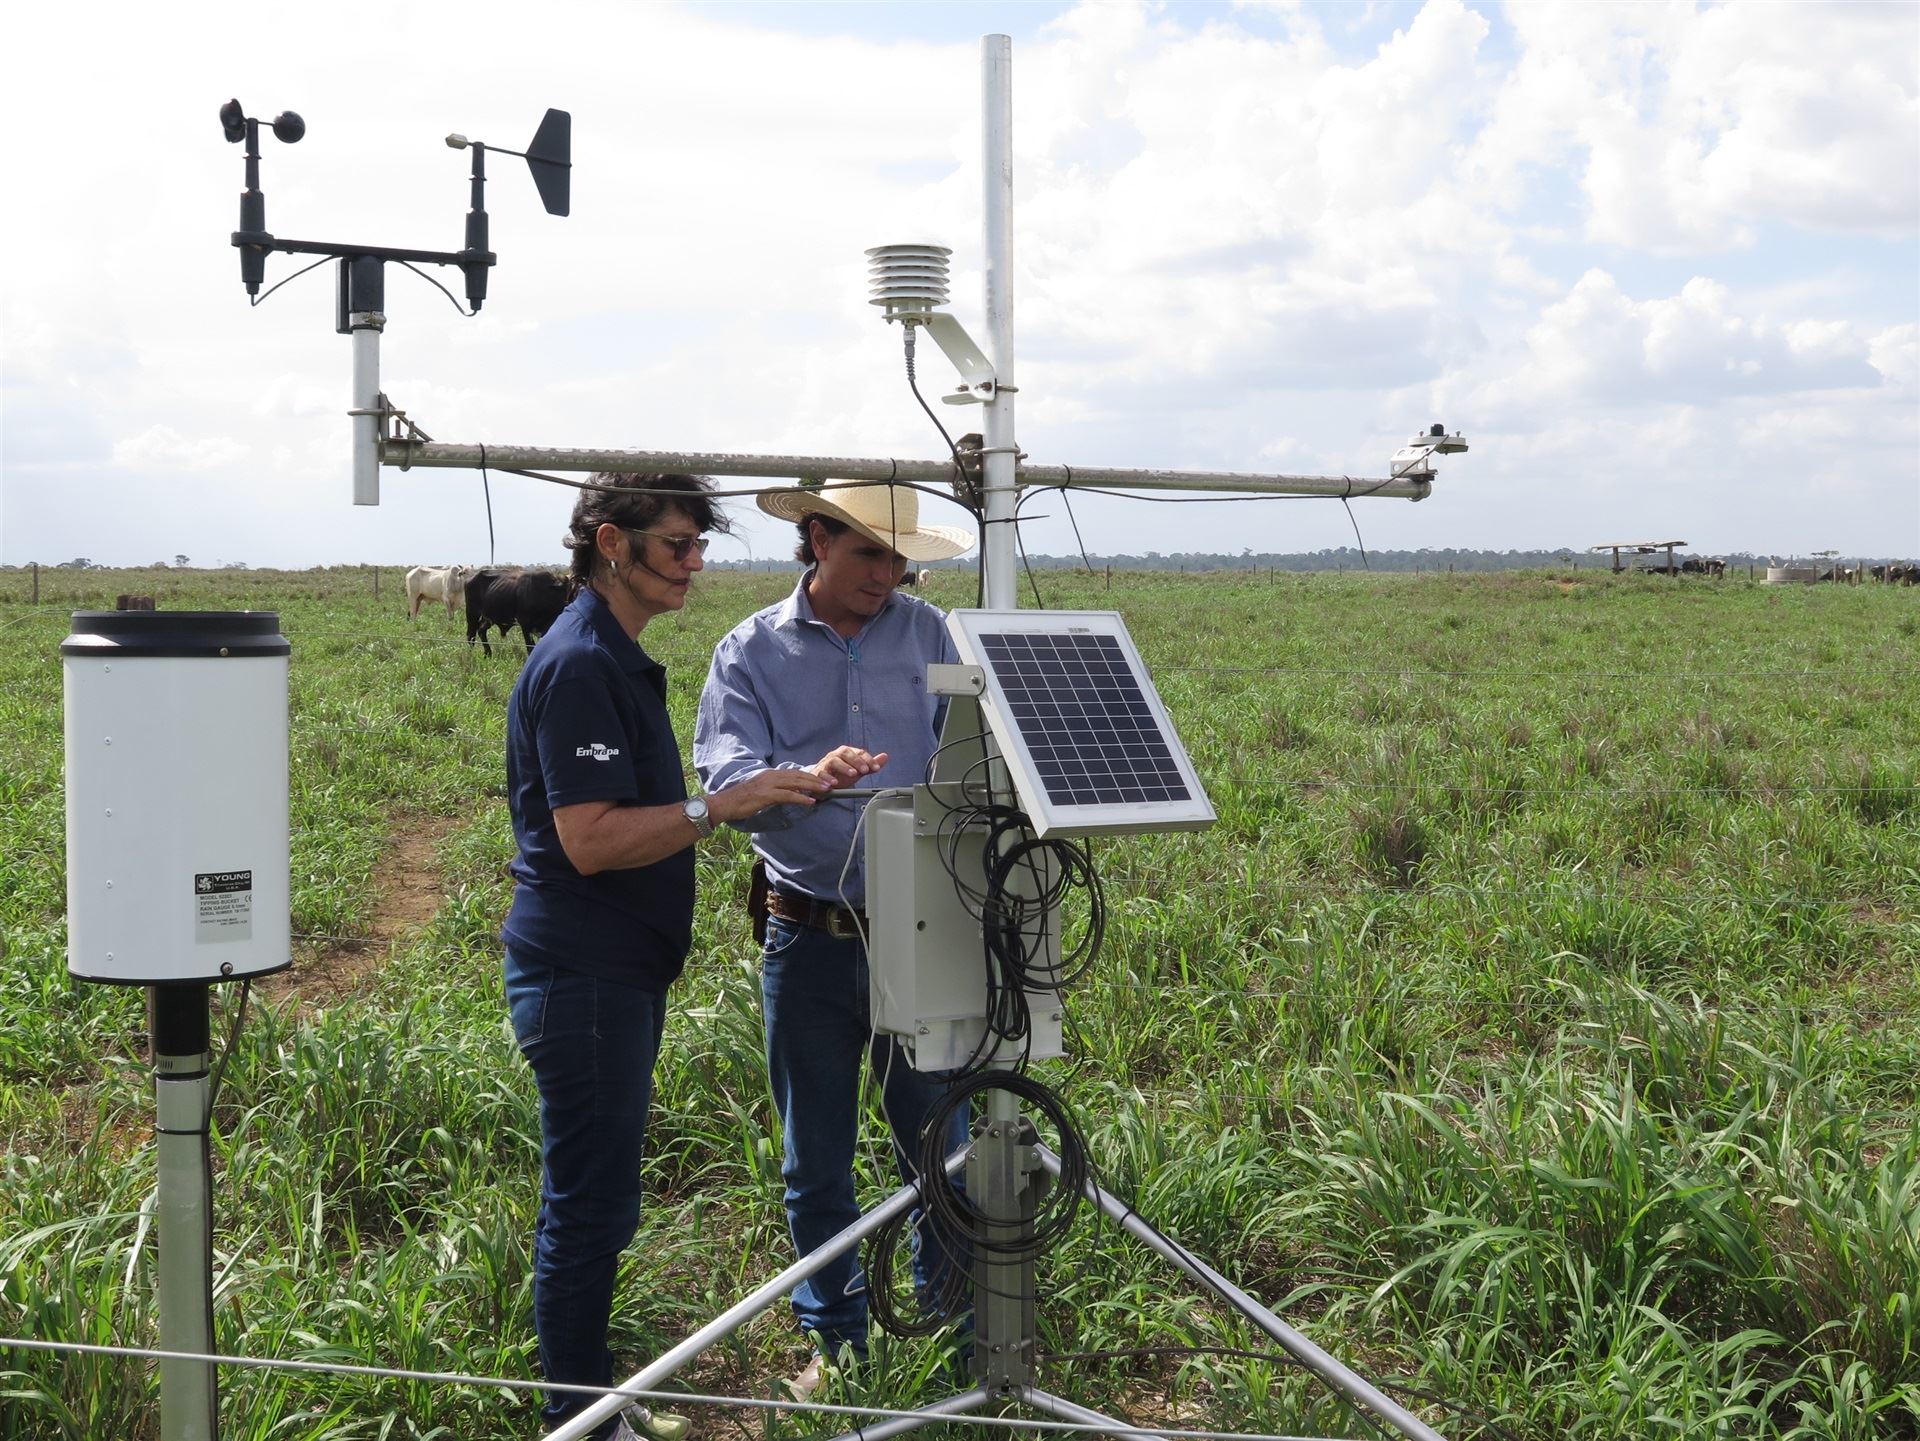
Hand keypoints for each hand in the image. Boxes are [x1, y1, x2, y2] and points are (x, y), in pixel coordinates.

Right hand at [710, 767, 831, 822]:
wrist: (725, 803)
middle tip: (832, 783)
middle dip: (817, 779)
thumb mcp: (762, 792)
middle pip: (799, 776)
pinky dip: (801, 798)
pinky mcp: (766, 795)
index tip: (824, 780)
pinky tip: (811, 802)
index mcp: (772, 774)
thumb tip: (791, 795)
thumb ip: (776, 791)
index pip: (796, 773)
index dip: (811, 776)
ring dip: (813, 786)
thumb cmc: (742, 800)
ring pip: (796, 783)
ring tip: (827, 790)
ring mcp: (769, 784)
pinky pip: (788, 796)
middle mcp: (772, 776)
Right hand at [809, 745, 887, 788]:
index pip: (859, 752)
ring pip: (834, 761)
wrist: (822, 781)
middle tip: (864, 770)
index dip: (868, 759)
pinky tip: (834, 783)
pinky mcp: (818, 773)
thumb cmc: (840, 774)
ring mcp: (826, 763)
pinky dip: (827, 778)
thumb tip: (885, 756)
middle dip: (856, 761)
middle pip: (845, 753)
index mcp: (847, 753)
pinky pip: (821, 774)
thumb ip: (870, 764)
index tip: (876, 768)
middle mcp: (836, 755)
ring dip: (844, 767)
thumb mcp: (857, 770)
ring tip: (853, 774)